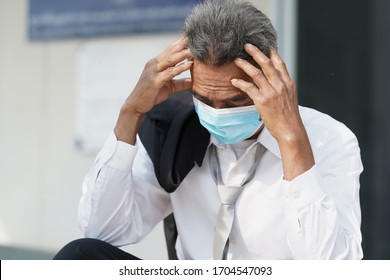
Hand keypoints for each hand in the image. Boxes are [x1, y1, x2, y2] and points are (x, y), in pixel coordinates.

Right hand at [126, 36, 192, 114]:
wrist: (136, 105)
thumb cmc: (151, 95)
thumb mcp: (169, 87)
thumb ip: (180, 83)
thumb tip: (193, 81)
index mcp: (156, 63)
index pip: (169, 50)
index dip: (180, 43)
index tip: (192, 36)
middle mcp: (153, 64)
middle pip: (171, 51)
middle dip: (183, 44)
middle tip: (196, 36)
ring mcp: (153, 72)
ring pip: (171, 60)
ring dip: (183, 54)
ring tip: (195, 49)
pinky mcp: (154, 81)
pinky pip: (170, 73)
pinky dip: (180, 68)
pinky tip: (189, 65)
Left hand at [231, 44, 314, 180]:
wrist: (290, 131)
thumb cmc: (289, 117)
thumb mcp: (290, 98)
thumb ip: (283, 88)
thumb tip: (275, 82)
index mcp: (288, 83)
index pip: (280, 64)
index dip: (272, 52)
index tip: (265, 45)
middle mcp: (280, 85)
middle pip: (267, 63)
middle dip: (256, 52)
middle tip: (246, 46)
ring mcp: (272, 93)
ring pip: (257, 73)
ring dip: (245, 65)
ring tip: (237, 60)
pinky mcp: (263, 101)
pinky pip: (249, 88)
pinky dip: (240, 83)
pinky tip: (233, 81)